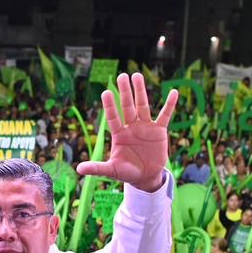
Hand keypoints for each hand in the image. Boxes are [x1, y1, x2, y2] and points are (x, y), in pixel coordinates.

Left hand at [75, 73, 175, 192]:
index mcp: (119, 134)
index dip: (110, 106)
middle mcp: (131, 127)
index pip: (113, 118)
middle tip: (122, 76)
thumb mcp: (111, 170)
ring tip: (137, 75)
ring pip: (143, 106)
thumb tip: (78, 169)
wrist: (145, 177)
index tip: (106, 92)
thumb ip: (97, 168)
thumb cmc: (126, 173)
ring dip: (140, 91)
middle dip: (125, 92)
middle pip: (127, 106)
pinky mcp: (159, 131)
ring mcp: (145, 127)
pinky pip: (165, 116)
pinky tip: (174, 92)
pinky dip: (169, 105)